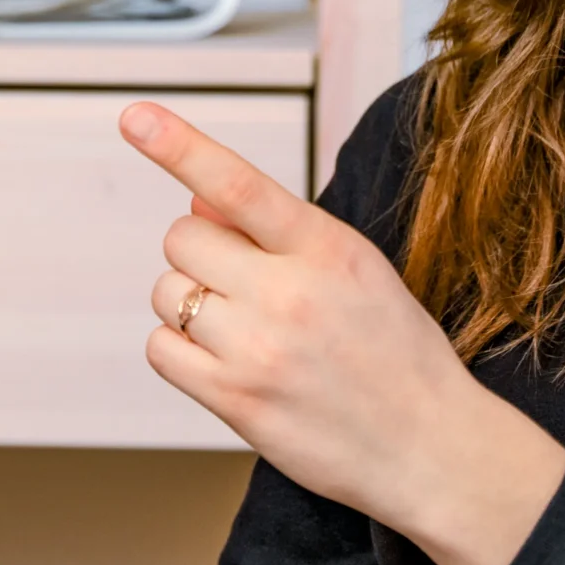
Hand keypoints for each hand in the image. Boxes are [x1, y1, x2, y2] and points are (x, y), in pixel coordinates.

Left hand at [124, 102, 564, 564]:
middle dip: (201, 254)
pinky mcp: (234, 399)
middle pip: (183, 238)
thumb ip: (277, 232)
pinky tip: (224, 360)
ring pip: (165, 292)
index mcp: (328, 247)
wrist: (430, 448)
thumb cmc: (396, 352)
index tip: (134, 117)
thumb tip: (196, 195)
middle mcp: (289, 293)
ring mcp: (257, 349)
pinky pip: (160, 349)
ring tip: (245, 329)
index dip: (180, 146)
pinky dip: (178, 349)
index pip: (239, 183)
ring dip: (189, 303)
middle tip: (245, 284)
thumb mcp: (357, 271)